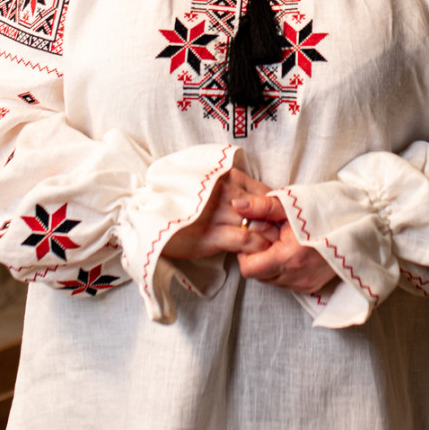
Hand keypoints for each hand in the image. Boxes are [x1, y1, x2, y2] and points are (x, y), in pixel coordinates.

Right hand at [161, 167, 280, 260]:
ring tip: (273, 247)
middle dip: (276, 224)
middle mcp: (225, 191)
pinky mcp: (212, 235)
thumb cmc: (178, 199)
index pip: (264, 191)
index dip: (274, 208)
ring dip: (270, 237)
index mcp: (225, 176)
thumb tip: (251, 199)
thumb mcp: (206, 185)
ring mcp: (219, 212)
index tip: (277, 220)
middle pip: (266, 208)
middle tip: (281, 237)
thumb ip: (229, 186)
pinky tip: (257, 253)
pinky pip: (247, 240)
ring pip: (260, 224)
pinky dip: (257, 248)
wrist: (147, 213)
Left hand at [233, 193, 336, 293]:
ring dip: (271, 262)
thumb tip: (236, 206)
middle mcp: (295, 277)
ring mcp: (304, 285)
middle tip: (273, 234)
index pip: (248, 268)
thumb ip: (262, 207)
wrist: (361, 226)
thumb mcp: (293, 204)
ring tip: (286, 241)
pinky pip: (286, 281)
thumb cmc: (326, 211)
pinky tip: (295, 250)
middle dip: (259, 255)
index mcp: (288, 258)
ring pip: (271, 279)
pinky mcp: (311, 287)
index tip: (257, 234)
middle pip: (258, 275)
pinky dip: (284, 267)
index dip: (246, 251)